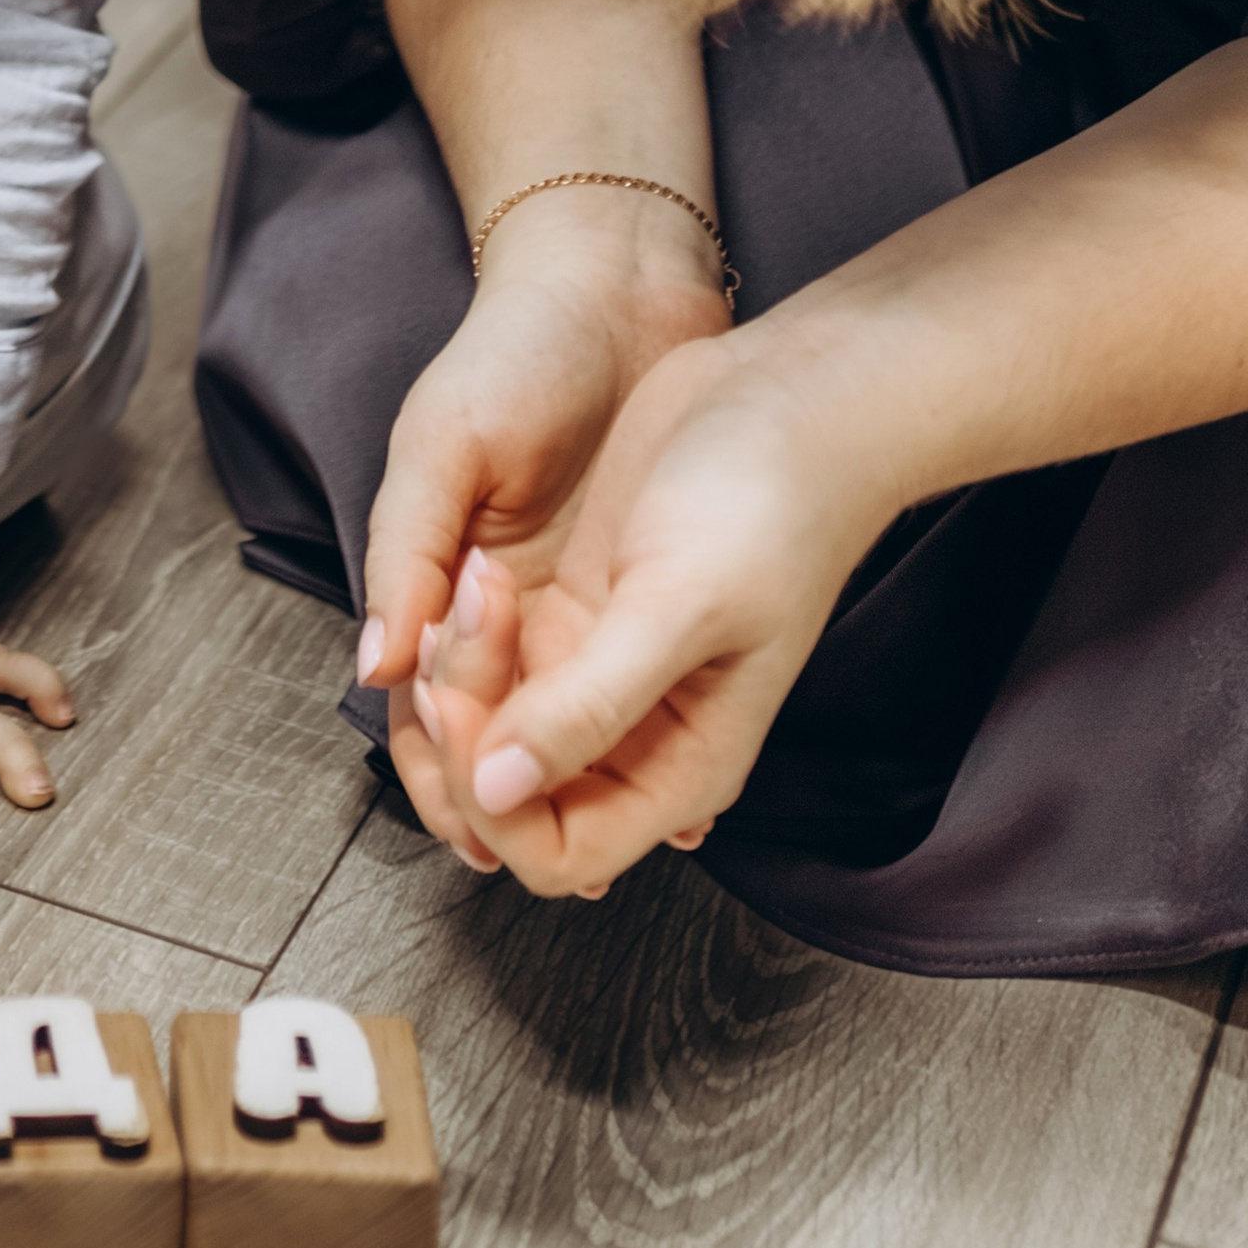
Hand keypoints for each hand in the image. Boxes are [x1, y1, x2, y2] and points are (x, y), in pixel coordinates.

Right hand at [354, 193, 731, 867]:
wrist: (619, 285)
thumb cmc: (516, 349)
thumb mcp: (443, 442)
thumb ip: (408, 551)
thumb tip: (376, 667)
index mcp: (436, 575)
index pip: (420, 707)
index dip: (440, 774)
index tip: (477, 823)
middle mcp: (500, 604)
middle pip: (492, 738)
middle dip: (511, 804)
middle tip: (553, 849)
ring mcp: (575, 600)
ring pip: (565, 730)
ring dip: (577, 788)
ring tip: (611, 845)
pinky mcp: (639, 586)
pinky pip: (634, 687)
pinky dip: (642, 741)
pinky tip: (673, 790)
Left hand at [412, 330, 875, 896]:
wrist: (791, 396)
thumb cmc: (769, 501)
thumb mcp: (680, 605)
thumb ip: (591, 708)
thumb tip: (495, 793)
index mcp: (680, 766)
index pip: (554, 851)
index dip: (490, 798)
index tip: (468, 701)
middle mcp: (636, 736)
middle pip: (505, 794)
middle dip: (461, 722)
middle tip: (467, 616)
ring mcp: (600, 675)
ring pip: (489, 727)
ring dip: (457, 667)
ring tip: (479, 576)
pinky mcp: (577, 615)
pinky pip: (492, 662)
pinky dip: (466, 629)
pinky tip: (480, 569)